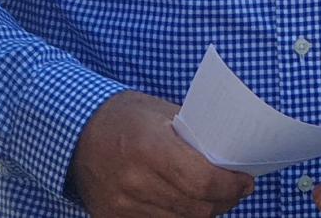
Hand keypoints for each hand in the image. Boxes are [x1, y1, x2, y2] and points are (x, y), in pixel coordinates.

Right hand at [70, 92, 252, 217]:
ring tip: (216, 198)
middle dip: (224, 201)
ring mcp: (123, 206)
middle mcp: (136, 182)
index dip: (230, 186)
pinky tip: (188, 205)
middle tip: (237, 190)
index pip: (202, 181)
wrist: (74, 133)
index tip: (245, 181)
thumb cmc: (123, 116)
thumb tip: (228, 153)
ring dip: (205, 213)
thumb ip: (192, 134)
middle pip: (196, 208)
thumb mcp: (160, 112)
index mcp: (150, 148)